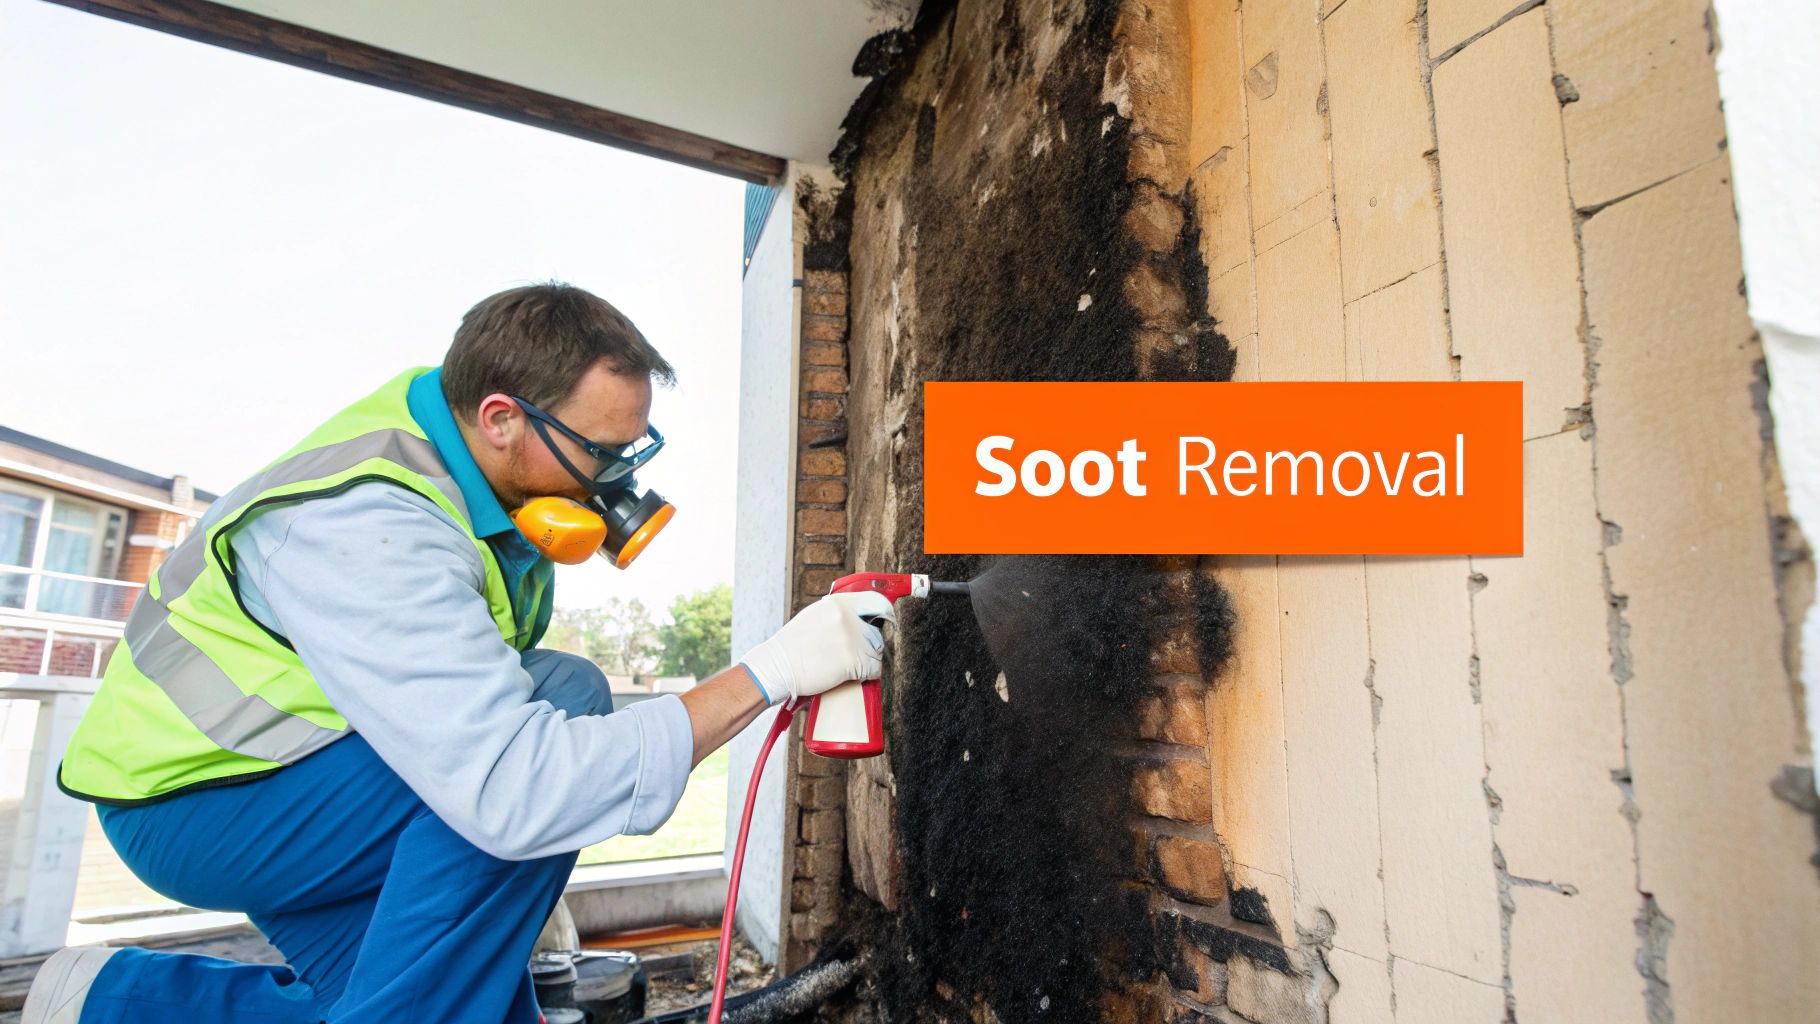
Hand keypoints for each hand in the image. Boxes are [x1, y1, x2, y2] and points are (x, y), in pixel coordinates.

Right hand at [740, 591, 895, 704]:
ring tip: (851, 668)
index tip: (888, 620)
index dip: (884, 612)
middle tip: (856, 655)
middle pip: (875, 633)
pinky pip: (874, 670)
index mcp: (837, 603)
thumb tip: (856, 615)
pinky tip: (855, 677)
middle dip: (869, 645)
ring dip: (868, 661)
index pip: (875, 602)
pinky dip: (868, 676)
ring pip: (876, 652)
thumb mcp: (813, 617)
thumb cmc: (791, 647)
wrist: (776, 667)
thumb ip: (835, 613)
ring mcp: (851, 639)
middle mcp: (847, 618)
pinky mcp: (853, 661)